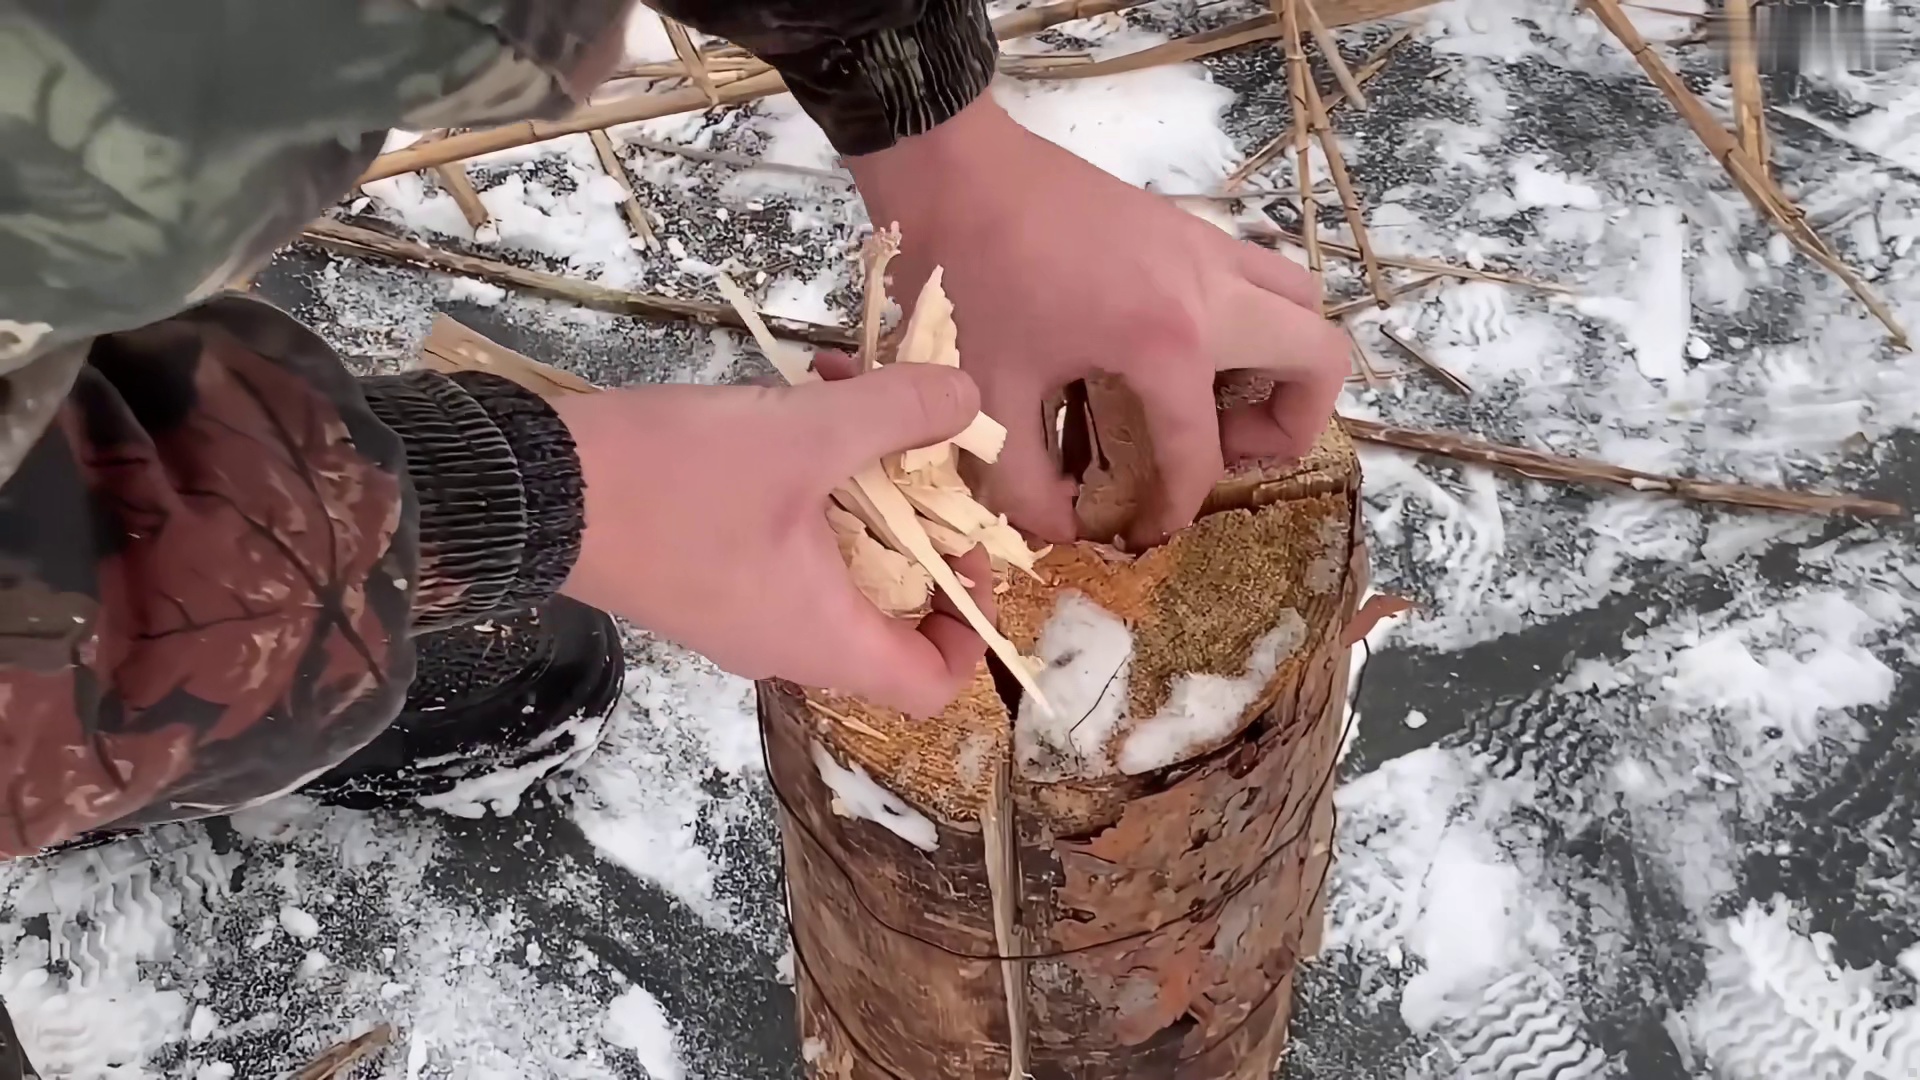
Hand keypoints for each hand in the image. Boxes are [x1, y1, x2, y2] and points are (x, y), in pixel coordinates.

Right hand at [552, 362, 993, 716]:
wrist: (535, 493)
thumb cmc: (677, 481)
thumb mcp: (805, 433)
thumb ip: (898, 415)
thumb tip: (969, 403)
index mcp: (824, 637)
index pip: (930, 685)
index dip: (969, 629)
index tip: (965, 549)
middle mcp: (785, 643)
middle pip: (888, 613)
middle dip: (914, 526)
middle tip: (911, 451)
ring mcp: (737, 615)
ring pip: (834, 566)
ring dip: (857, 485)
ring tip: (844, 392)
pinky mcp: (700, 578)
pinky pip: (782, 548)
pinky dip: (805, 486)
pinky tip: (792, 404)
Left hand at [848, 96, 1350, 548]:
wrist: (956, 166)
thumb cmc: (968, 275)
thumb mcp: (988, 393)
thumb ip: (1024, 481)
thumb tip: (1062, 529)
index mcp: (1166, 341)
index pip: (1201, 450)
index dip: (1178, 507)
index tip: (1148, 531)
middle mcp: (1210, 292)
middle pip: (1319, 359)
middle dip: (1289, 424)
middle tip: (1225, 446)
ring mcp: (1207, 249)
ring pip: (1303, 306)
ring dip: (1286, 363)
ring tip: (1221, 398)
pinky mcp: (1188, 227)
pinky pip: (1261, 276)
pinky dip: (1254, 320)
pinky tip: (1183, 350)